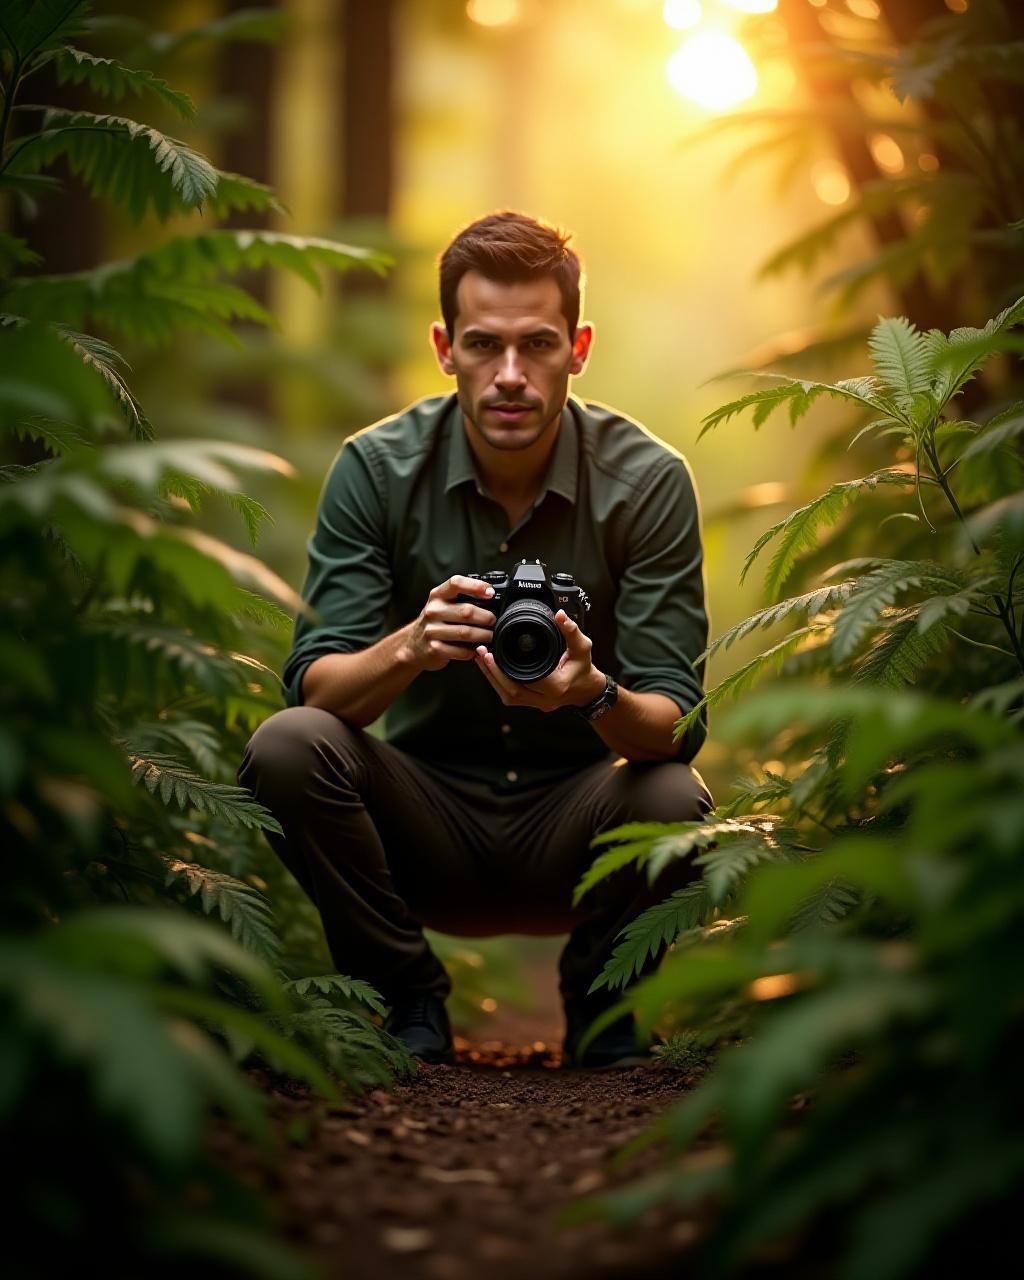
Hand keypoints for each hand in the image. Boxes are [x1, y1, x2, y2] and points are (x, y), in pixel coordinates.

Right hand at [401, 575, 495, 671]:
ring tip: (490, 636)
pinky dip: (472, 651)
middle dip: (487, 618)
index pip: (456, 583)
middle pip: (466, 612)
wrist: (413, 645)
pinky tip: (475, 649)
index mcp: (438, 595)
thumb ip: (462, 598)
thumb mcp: (443, 604)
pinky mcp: (434, 649)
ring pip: (466, 633)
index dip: (476, 586)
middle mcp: (433, 611)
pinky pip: (461, 651)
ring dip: (483, 636)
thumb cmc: (435, 622)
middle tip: (494, 622)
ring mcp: (432, 630)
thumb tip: (490, 596)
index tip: (490, 593)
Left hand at [473, 610, 605, 712]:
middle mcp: (545, 699)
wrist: (588, 689)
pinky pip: (511, 697)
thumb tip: (559, 615)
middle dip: (492, 673)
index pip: (525, 679)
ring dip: (492, 679)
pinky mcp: (532, 703)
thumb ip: (571, 630)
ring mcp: (538, 704)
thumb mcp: (582, 647)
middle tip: (481, 654)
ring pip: (508, 696)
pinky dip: (499, 684)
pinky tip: (491, 670)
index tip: (491, 652)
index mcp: (556, 686)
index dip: (504, 668)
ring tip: (481, 660)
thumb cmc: (584, 668)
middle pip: (511, 691)